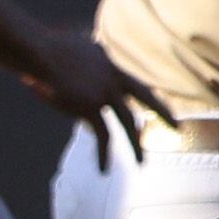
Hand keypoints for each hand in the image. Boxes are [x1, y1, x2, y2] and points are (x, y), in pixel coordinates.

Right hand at [21, 24, 166, 164]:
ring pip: (127, 122)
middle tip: (179, 128)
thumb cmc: (50, 49)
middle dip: (164, 113)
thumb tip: (97, 51)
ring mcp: (104, 93)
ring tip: (142, 163)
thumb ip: (94, 54)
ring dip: (135, 145)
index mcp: (112, 66)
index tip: (164, 108)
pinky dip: (103, 154)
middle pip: (146, 98)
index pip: (138, 84)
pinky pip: (102, 136)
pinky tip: (103, 170)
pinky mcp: (90, 107)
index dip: (151, 97)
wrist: (38, 53)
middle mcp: (114, 79)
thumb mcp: (81, 48)